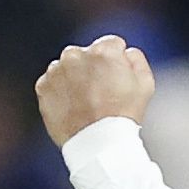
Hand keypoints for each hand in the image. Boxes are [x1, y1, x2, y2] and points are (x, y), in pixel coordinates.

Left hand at [35, 34, 154, 145]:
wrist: (97, 144)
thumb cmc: (124, 115)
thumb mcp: (145, 85)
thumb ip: (136, 59)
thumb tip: (126, 51)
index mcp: (102, 51)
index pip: (111, 44)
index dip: (117, 62)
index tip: (117, 79)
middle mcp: (76, 55)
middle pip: (86, 55)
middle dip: (92, 68)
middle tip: (100, 93)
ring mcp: (56, 70)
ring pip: (67, 68)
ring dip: (74, 79)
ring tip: (85, 103)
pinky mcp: (43, 86)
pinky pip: (52, 83)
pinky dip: (60, 92)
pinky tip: (73, 108)